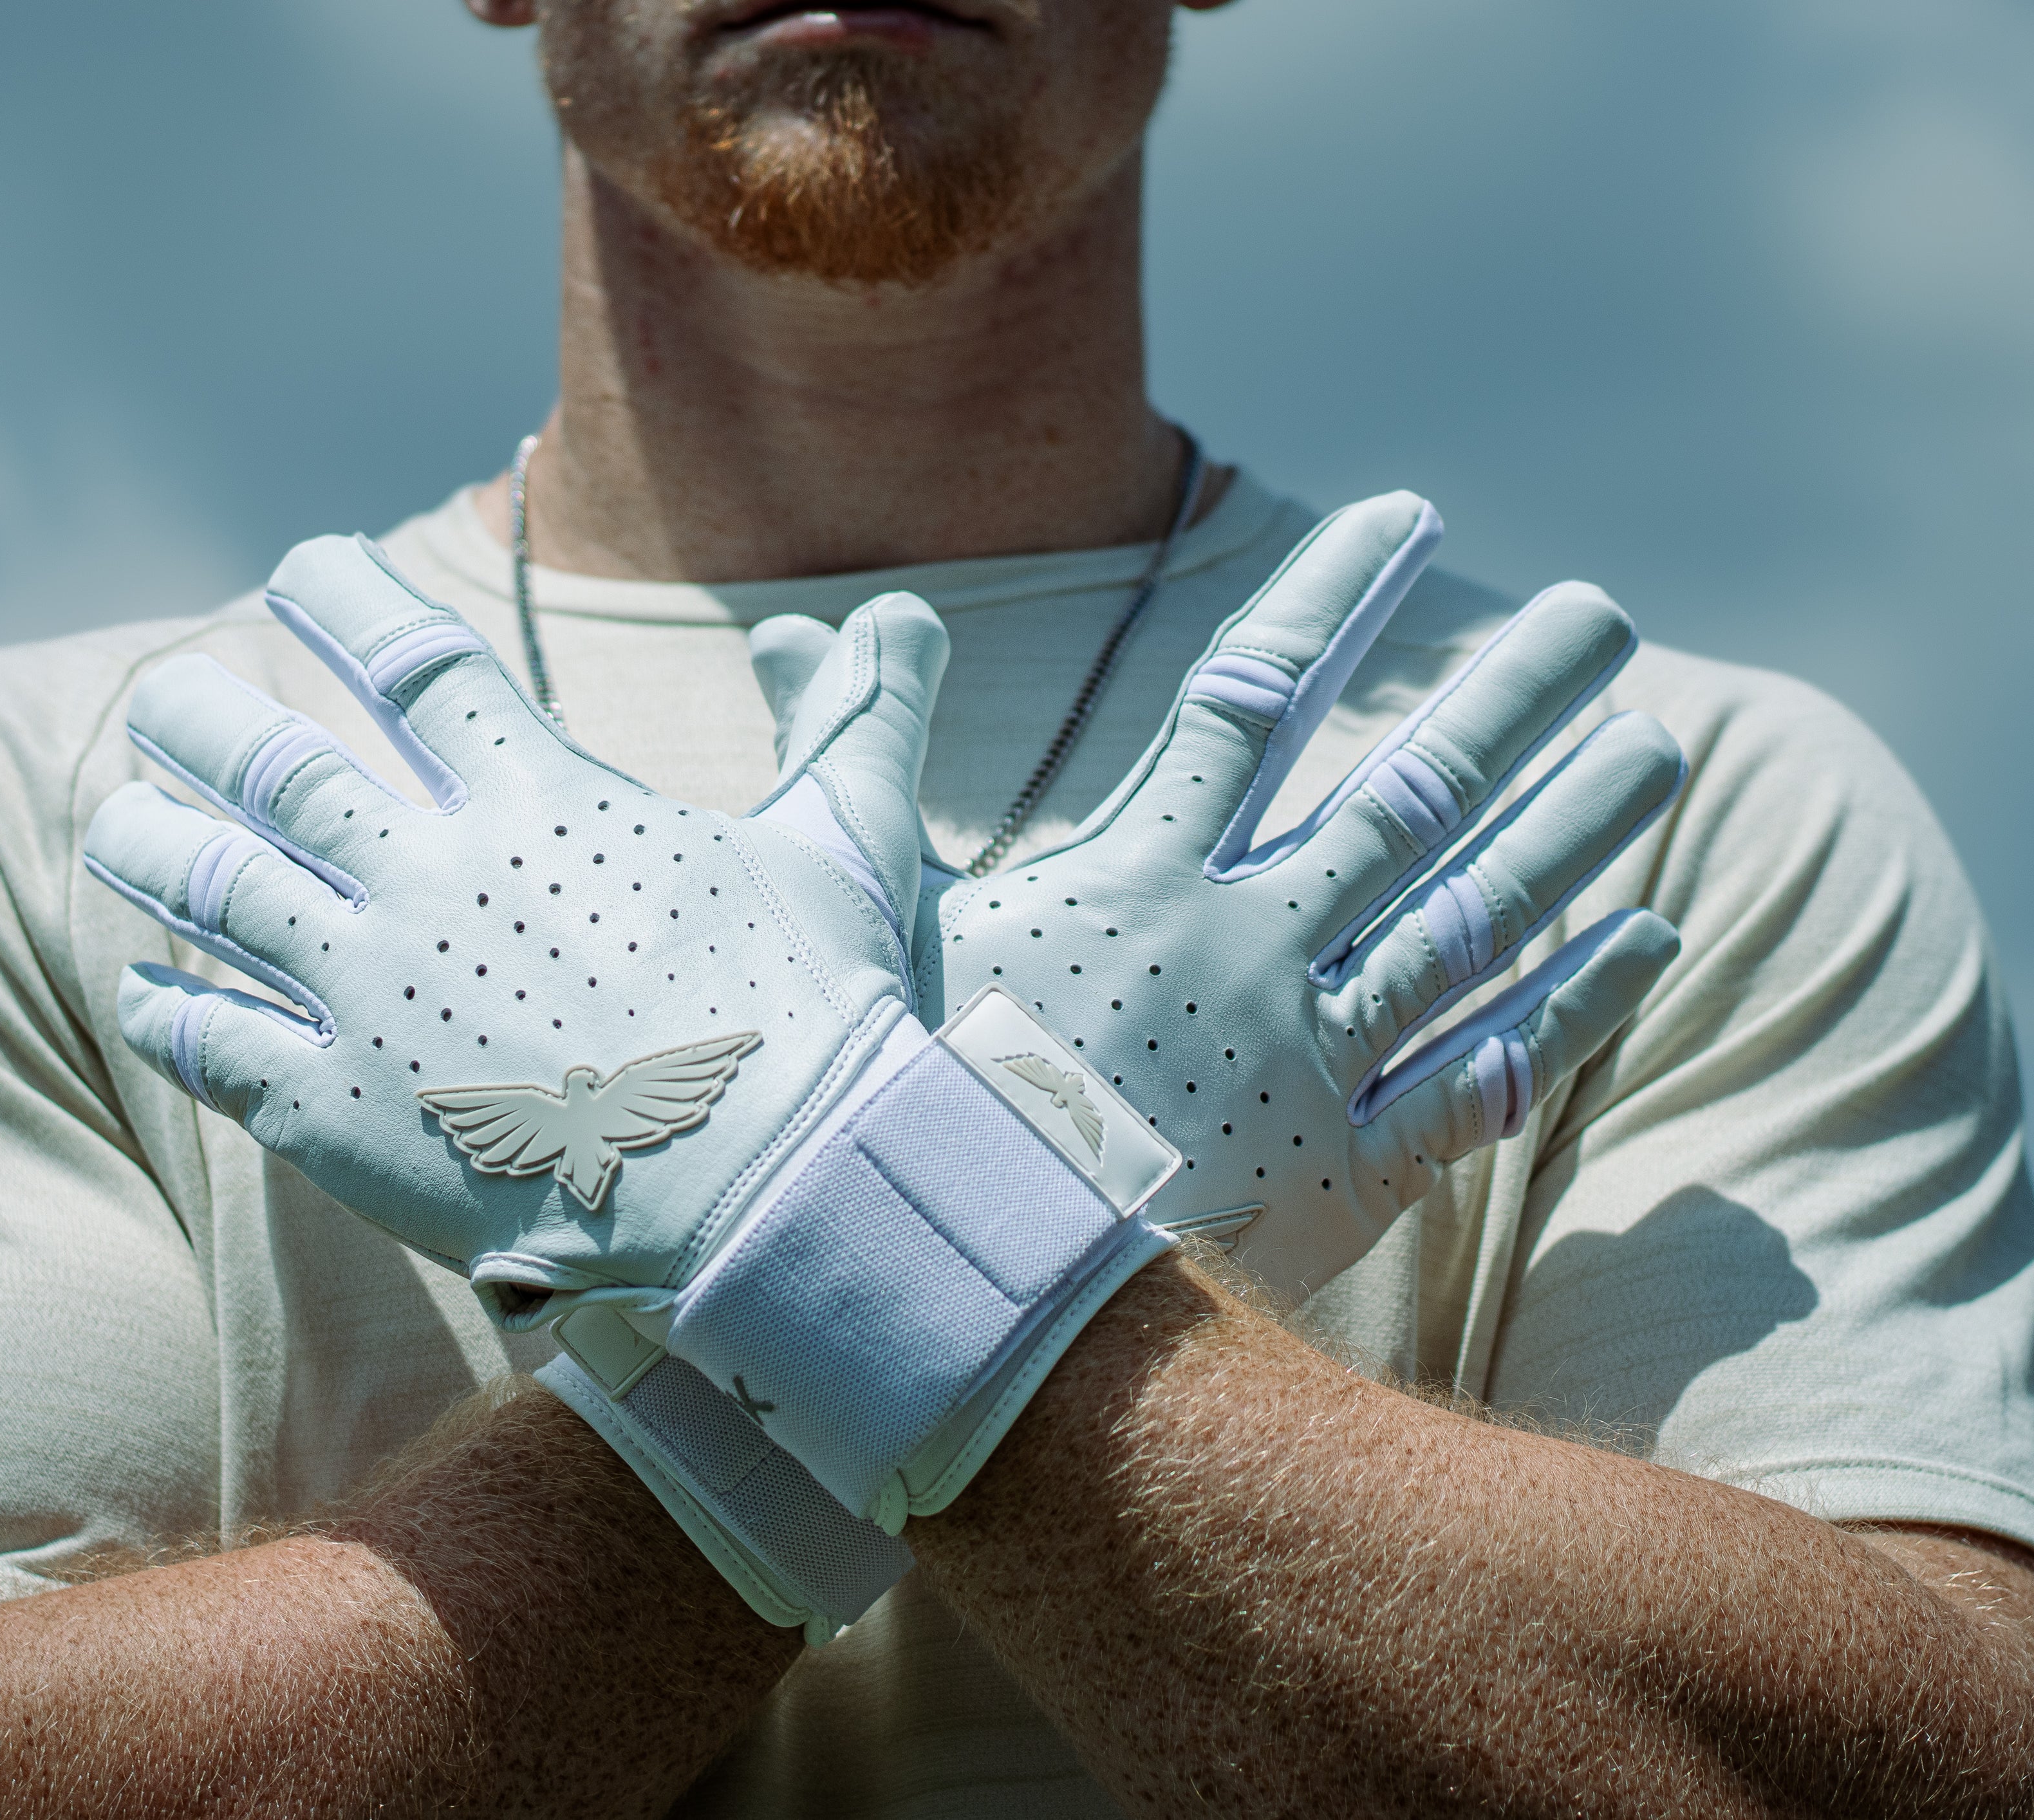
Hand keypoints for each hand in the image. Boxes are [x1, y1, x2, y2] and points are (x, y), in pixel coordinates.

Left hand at [85, 534, 1169, 1619]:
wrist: (782, 1192)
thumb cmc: (819, 1011)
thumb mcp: (848, 840)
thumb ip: (857, 716)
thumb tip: (908, 611)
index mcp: (544, 802)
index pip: (413, 656)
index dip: (345, 593)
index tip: (304, 568)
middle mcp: (434, 881)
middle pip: (275, 768)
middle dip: (204, 719)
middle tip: (164, 700)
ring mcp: (375, 997)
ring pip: (215, 893)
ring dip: (150, 846)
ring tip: (113, 820)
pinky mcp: (346, 1114)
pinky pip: (218, 1045)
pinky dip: (170, 1011)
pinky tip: (143, 993)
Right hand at [756, 493, 1683, 1300]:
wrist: (930, 1292)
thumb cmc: (883, 1093)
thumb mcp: (860, 903)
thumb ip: (869, 746)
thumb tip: (864, 621)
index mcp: (1134, 875)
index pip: (1252, 697)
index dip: (1336, 600)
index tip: (1412, 519)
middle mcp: (1244, 949)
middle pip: (1406, 795)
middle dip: (1508, 696)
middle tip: (1600, 615)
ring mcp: (1305, 1059)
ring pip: (1471, 919)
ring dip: (1573, 829)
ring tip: (1658, 747)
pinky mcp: (1342, 1166)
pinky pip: (1480, 1073)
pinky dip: (1571, 1008)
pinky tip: (1650, 939)